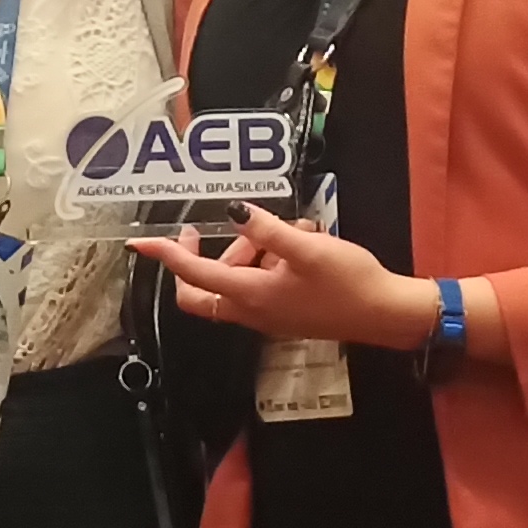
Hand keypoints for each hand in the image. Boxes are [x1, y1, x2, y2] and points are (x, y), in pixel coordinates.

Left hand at [127, 208, 434, 349]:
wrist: (385, 315)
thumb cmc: (347, 282)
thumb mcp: (307, 248)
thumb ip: (267, 230)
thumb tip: (234, 212)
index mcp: (251, 296)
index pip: (193, 277)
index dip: (167, 257)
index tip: (142, 243)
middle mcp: (253, 311)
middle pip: (207, 286)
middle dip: (217, 253)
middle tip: (241, 228)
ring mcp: (269, 315)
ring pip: (238, 280)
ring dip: (255, 250)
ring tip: (292, 230)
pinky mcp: (287, 311)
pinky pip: (263, 283)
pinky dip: (273, 260)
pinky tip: (304, 241)